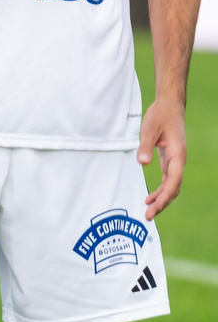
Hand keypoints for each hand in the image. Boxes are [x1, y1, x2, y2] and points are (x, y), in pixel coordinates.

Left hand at [141, 94, 187, 218]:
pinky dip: (161, 189)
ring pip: (172, 185)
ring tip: (149, 210)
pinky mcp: (170, 158)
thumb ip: (145, 147)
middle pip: (174, 187)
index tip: (153, 207)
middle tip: (148, 216)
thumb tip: (142, 163)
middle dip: (163, 203)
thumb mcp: (149, 130)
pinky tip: (151, 197)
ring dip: (162, 198)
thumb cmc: (159, 116)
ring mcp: (176, 160)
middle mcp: (179, 160)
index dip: (164, 196)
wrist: (169, 105)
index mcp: (178, 154)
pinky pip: (168, 179)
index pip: (173, 181)